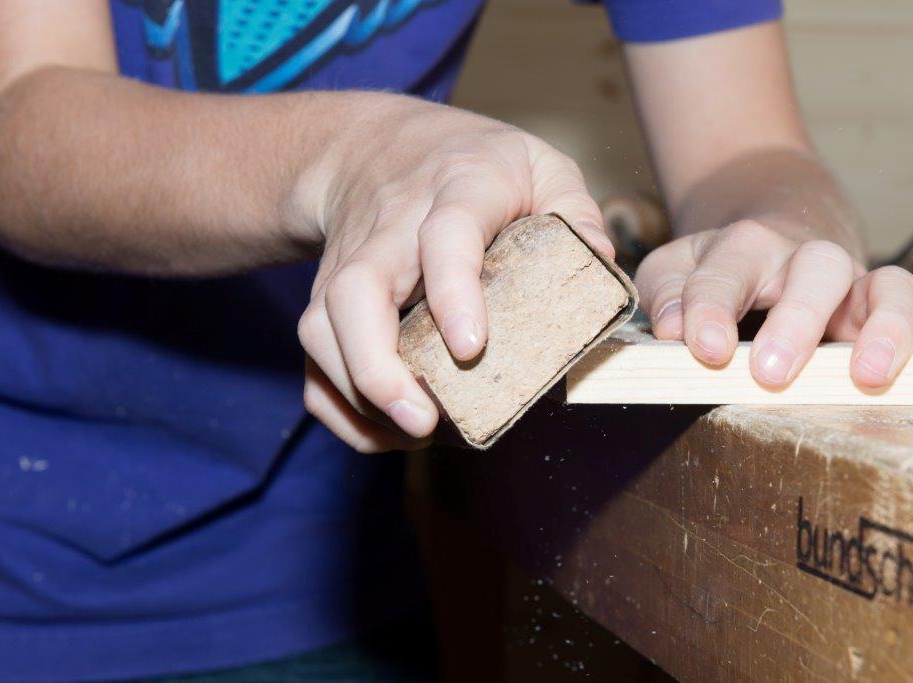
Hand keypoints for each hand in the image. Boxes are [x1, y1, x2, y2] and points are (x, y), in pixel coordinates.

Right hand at [296, 93, 611, 451]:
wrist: (373, 148)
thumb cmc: (472, 163)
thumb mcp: (540, 164)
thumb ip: (575, 212)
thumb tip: (600, 271)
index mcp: (455, 191)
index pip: (445, 236)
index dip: (453, 291)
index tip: (471, 348)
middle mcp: (389, 231)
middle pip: (354, 294)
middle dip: (377, 368)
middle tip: (421, 420)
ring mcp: (348, 266)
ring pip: (321, 330)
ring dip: (357, 395)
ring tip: (415, 432)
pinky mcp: (325, 299)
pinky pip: (312, 360)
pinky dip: (338, 406)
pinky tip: (386, 428)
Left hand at [634, 220, 912, 388]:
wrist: (771, 235)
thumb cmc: (722, 265)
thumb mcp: (679, 267)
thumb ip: (667, 292)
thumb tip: (669, 328)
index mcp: (745, 247)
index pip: (726, 272)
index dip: (712, 308)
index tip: (704, 347)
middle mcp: (806, 260)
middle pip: (816, 272)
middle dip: (797, 322)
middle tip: (771, 372)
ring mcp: (854, 282)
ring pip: (886, 285)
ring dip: (883, 328)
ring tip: (866, 376)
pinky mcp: (885, 304)